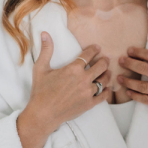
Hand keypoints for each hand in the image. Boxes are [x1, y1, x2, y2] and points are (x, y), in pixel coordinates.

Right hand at [17, 31, 110, 147]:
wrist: (43, 114)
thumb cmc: (41, 91)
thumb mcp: (40, 68)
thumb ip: (46, 50)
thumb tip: (45, 33)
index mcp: (73, 69)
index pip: (89, 55)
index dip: (94, 50)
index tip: (97, 48)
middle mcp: (84, 79)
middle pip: (101, 66)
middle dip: (104, 61)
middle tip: (105, 59)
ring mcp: (88, 92)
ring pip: (105, 80)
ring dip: (107, 74)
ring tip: (107, 72)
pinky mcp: (90, 104)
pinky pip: (104, 95)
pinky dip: (107, 91)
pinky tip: (107, 88)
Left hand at [117, 25, 147, 139]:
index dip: (140, 52)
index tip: (130, 50)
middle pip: (144, 69)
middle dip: (130, 64)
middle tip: (120, 60)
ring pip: (142, 86)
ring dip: (129, 81)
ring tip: (119, 77)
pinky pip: (146, 100)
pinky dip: (136, 96)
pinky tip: (129, 92)